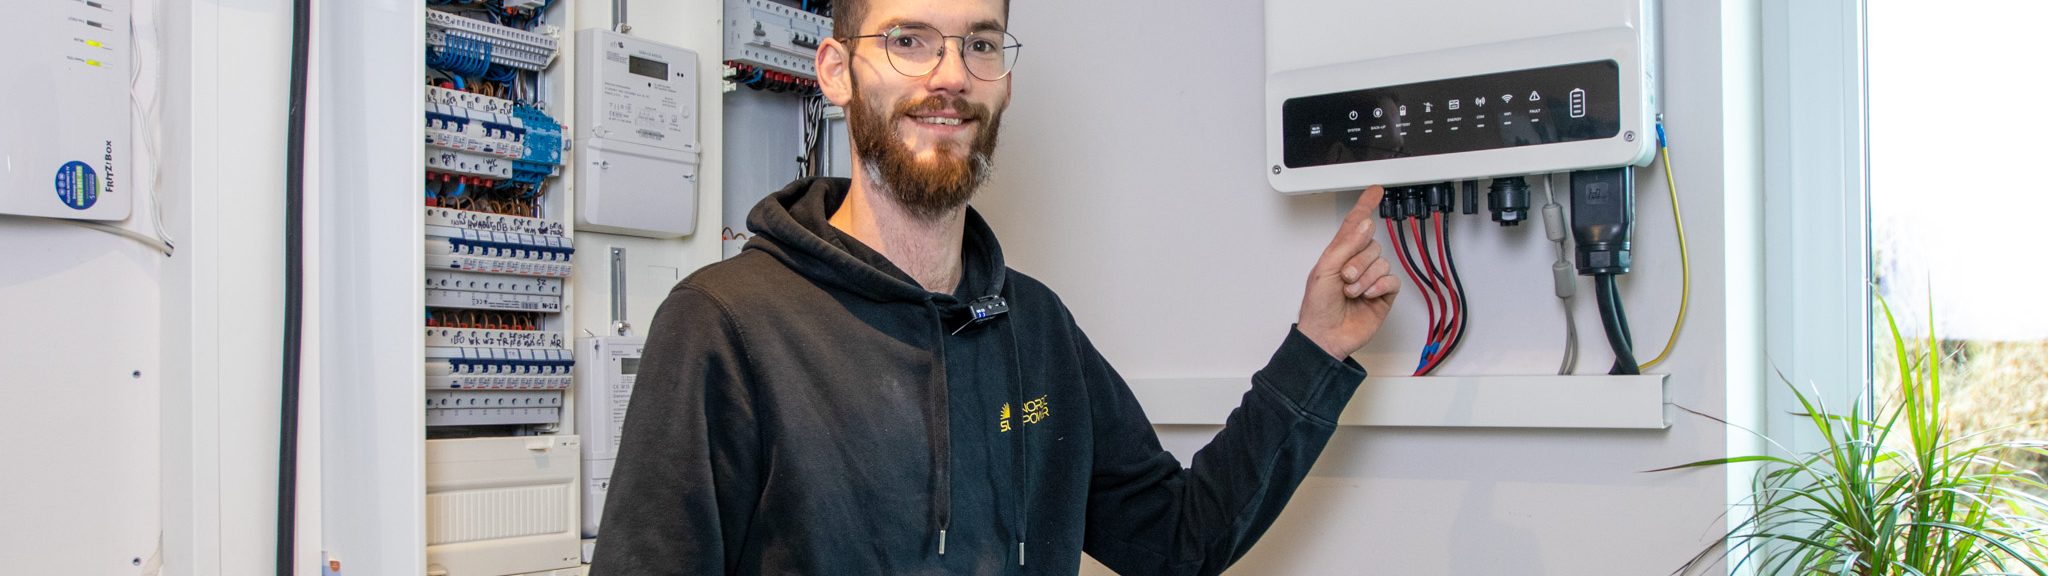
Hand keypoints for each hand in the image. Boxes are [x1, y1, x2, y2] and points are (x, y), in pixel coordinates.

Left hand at [1298, 186, 1399, 360]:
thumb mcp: (1325, 270)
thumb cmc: (1317, 307)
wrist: (1325, 336)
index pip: (1354, 225)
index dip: (1365, 206)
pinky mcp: (1383, 295)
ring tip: (1352, 292)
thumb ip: (1346, 245)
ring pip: (1382, 262)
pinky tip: (1368, 295)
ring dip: (1366, 277)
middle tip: (1346, 278)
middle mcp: (1356, 264)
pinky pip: (1393, 280)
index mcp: (1339, 254)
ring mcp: (1370, 279)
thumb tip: (1365, 224)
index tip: (1375, 191)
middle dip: (1359, 261)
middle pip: (1372, 244)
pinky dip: (1380, 286)